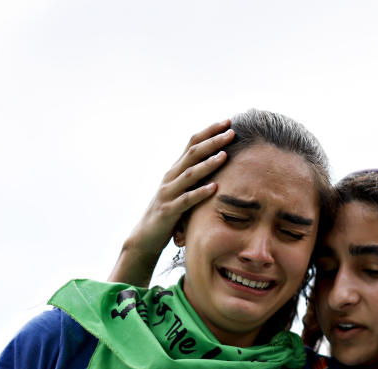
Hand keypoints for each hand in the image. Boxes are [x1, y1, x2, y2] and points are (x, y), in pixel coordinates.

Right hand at [111, 120, 234, 284]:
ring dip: (208, 164)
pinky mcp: (169, 211)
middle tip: (231, 132)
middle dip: (213, 142)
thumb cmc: (169, 212)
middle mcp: (171, 177)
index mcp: (175, 170)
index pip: (192, 144)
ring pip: (190, 174)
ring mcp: (168, 193)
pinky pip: (186, 201)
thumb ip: (195, 176)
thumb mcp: (182, 190)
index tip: (228, 122)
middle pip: (192, 153)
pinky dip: (200, 193)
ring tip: (224, 155)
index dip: (209, 132)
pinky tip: (214, 188)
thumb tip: (217, 162)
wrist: (146, 236)